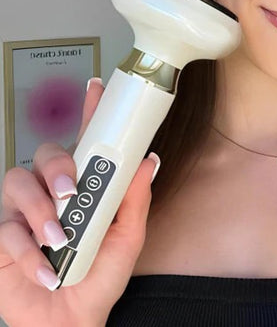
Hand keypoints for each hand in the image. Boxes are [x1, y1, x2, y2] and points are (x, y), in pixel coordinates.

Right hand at [0, 78, 158, 326]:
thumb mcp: (126, 238)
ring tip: (59, 236)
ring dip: (40, 209)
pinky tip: (47, 269)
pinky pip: (6, 228)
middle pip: (44, 155)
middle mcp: (53, 192)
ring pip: (17, 182)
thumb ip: (134, 200)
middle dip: (56, 167)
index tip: (96, 87)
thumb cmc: (100, 278)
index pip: (85, 141)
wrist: (69, 322)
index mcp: (85, 187)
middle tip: (70, 191)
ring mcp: (25, 213)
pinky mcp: (2, 239)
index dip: (89, 112)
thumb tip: (148, 161)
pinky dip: (28, 250)